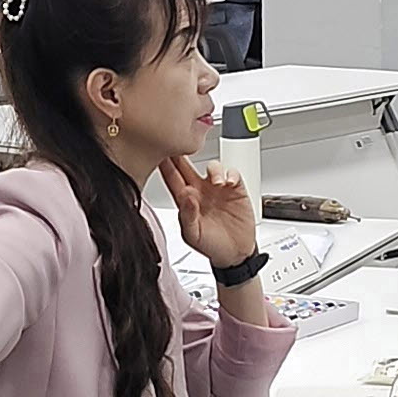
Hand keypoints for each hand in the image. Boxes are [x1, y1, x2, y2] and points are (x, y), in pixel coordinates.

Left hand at [160, 149, 263, 265]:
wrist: (235, 253)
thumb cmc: (211, 245)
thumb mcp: (193, 235)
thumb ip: (187, 216)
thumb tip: (186, 197)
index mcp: (186, 200)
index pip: (173, 178)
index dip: (166, 165)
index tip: (161, 154)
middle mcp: (200, 191)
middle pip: (189, 166)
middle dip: (184, 154)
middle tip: (182, 143)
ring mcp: (218, 189)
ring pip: (213, 167)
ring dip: (214, 170)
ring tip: (217, 182)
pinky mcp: (236, 189)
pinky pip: (233, 173)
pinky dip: (231, 174)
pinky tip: (229, 182)